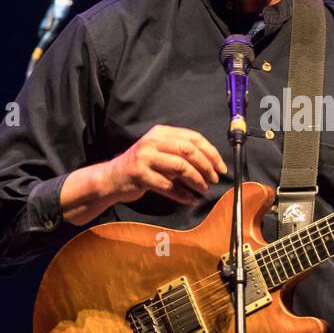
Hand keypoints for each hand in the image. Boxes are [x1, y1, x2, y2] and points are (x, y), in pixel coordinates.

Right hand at [99, 124, 227, 206]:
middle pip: (188, 150)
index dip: (211, 152)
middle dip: (206, 166)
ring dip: (196, 180)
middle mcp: (153, 141)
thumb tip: (212, 164)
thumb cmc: (142, 166)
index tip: (221, 167)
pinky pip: (168, 186)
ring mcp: (145, 157)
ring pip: (180, 167)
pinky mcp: (140, 174)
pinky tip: (190, 200)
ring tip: (203, 190)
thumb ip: (181, 153)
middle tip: (213, 179)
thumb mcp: (160, 152)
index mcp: (161, 132)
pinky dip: (182, 194)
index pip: (193, 138)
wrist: (112, 178)